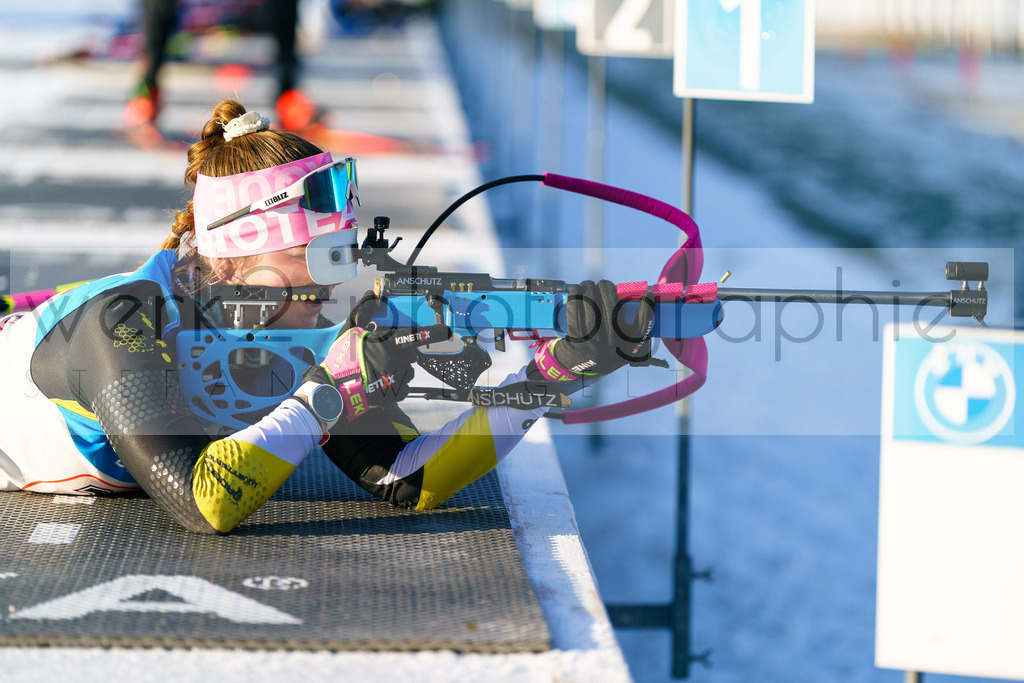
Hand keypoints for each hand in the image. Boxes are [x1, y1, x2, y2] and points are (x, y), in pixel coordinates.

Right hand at [303, 291, 449, 418]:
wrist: (334, 388)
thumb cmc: (342, 358)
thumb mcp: (350, 330)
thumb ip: (363, 310)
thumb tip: (373, 294)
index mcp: (387, 344)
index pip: (415, 336)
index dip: (433, 332)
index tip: (447, 330)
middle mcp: (395, 361)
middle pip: (411, 356)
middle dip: (404, 355)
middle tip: (386, 356)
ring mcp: (395, 379)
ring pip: (408, 372)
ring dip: (399, 370)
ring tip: (381, 371)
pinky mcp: (394, 395)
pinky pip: (404, 388)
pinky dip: (396, 386)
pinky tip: (382, 383)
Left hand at [550, 279, 654, 376]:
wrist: (575, 368)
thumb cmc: (601, 348)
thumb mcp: (619, 346)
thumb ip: (627, 327)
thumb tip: (631, 296)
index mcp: (627, 350)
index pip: (642, 329)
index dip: (647, 311)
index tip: (648, 296)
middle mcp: (613, 349)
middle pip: (614, 311)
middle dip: (607, 290)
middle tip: (603, 283)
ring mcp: (594, 346)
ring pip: (593, 308)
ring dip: (589, 290)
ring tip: (587, 284)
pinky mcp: (576, 341)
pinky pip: (575, 312)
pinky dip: (576, 297)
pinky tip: (577, 290)